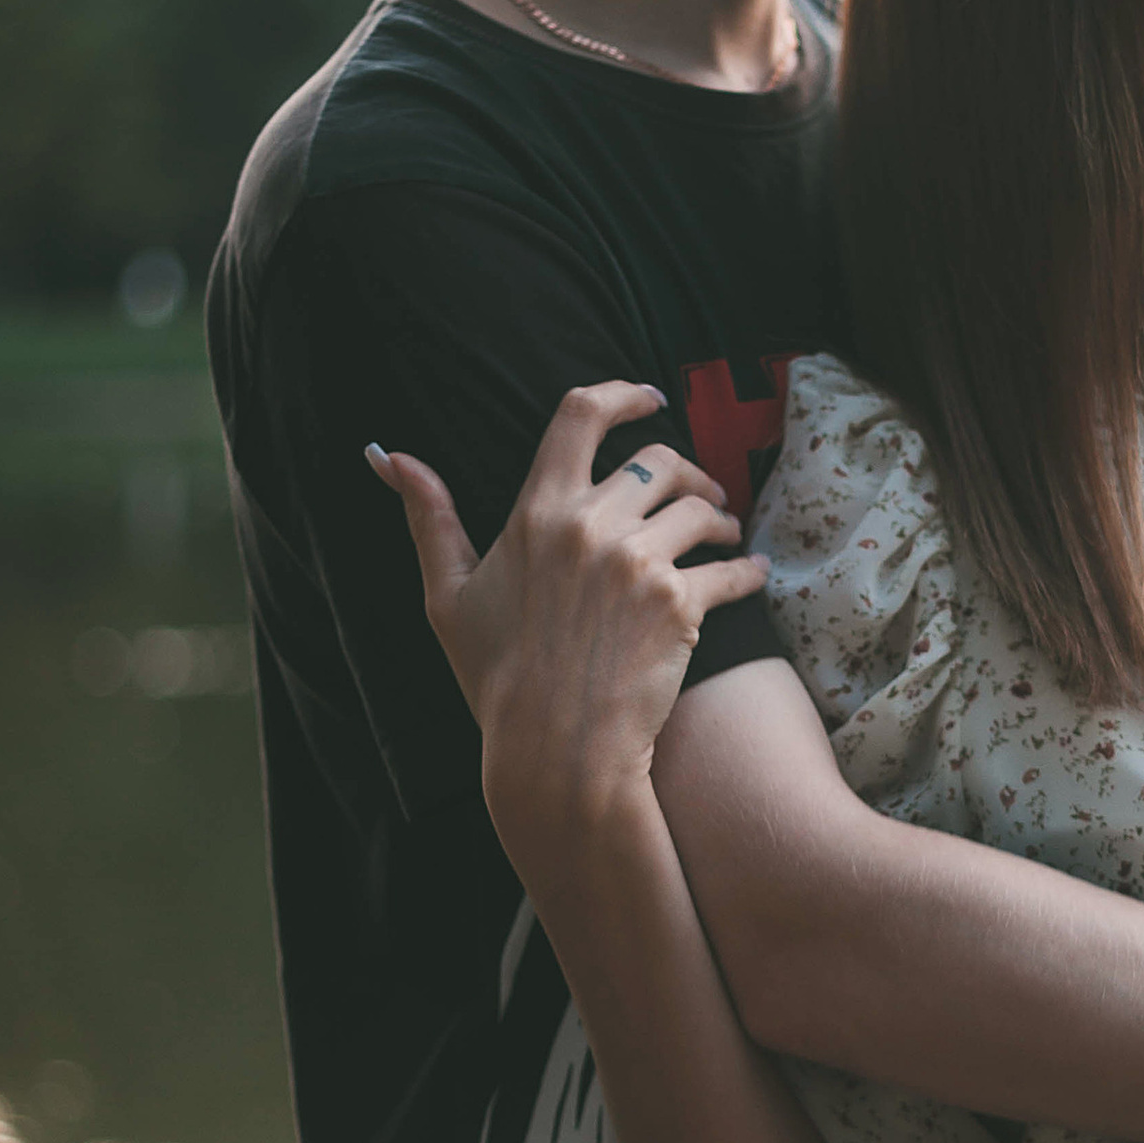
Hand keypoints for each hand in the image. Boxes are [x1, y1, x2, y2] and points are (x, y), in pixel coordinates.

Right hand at [366, 381, 768, 827]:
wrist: (553, 748)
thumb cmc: (497, 676)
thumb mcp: (448, 593)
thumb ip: (429, 518)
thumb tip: (390, 457)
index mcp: (538, 512)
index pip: (581, 416)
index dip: (623, 394)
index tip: (650, 397)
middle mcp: (591, 525)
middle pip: (659, 460)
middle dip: (687, 471)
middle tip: (701, 494)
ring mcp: (639, 563)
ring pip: (702, 510)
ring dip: (720, 518)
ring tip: (725, 535)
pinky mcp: (680, 604)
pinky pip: (731, 569)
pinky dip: (747, 570)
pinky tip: (753, 574)